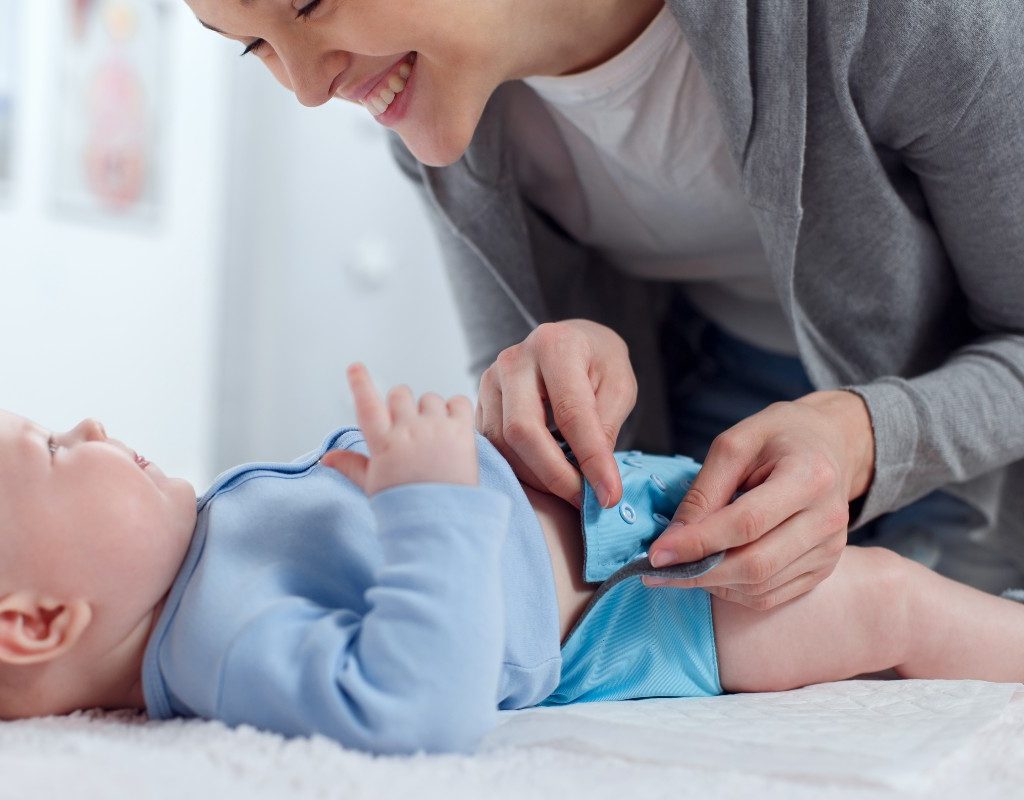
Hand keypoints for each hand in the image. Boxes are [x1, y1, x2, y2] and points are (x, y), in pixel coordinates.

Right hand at [321, 364, 477, 493]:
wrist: (442, 522)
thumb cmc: (406, 505)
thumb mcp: (373, 486)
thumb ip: (351, 466)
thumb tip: (326, 457)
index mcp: (383, 443)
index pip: (367, 404)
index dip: (360, 383)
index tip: (355, 367)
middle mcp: (408, 430)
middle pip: (400, 394)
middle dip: (401, 405)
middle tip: (409, 428)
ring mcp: (435, 428)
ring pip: (429, 397)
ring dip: (429, 410)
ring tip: (433, 436)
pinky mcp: (461, 431)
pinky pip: (457, 401)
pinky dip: (455, 409)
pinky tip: (452, 428)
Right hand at [477, 320, 637, 508]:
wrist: (570, 341)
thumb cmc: (598, 361)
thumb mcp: (620, 385)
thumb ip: (606, 426)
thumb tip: (593, 476)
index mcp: (556, 346)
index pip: (570, 412)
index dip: (590, 459)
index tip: (608, 494)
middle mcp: (515, 360)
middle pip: (523, 431)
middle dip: (555, 475)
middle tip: (584, 498)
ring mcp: (491, 380)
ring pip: (503, 444)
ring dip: (537, 477)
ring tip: (570, 488)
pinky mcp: (481, 401)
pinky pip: (493, 447)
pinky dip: (520, 469)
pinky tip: (546, 477)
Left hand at [645, 391, 874, 609]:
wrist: (829, 444)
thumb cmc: (779, 437)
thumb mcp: (735, 444)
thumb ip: (704, 491)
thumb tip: (673, 540)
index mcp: (810, 477)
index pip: (746, 523)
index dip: (698, 543)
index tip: (656, 554)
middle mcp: (828, 519)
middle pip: (756, 564)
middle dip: (699, 572)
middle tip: (657, 570)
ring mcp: (830, 549)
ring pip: (761, 587)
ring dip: (713, 585)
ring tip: (681, 568)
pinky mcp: (824, 568)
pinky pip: (771, 596)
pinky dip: (733, 591)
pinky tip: (711, 573)